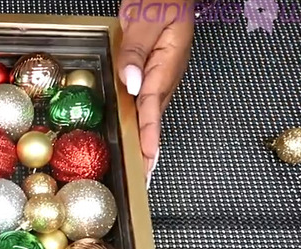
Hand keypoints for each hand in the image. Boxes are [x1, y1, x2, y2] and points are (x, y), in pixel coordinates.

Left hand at [116, 0, 193, 179]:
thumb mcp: (144, 18)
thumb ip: (136, 51)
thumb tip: (132, 84)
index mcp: (168, 62)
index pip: (154, 107)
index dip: (150, 136)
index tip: (149, 161)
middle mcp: (168, 72)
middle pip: (154, 116)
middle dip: (150, 149)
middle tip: (144, 178)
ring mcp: (163, 71)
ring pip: (151, 110)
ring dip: (147, 138)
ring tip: (143, 168)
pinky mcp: (155, 68)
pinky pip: (147, 98)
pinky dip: (143, 120)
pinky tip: (138, 134)